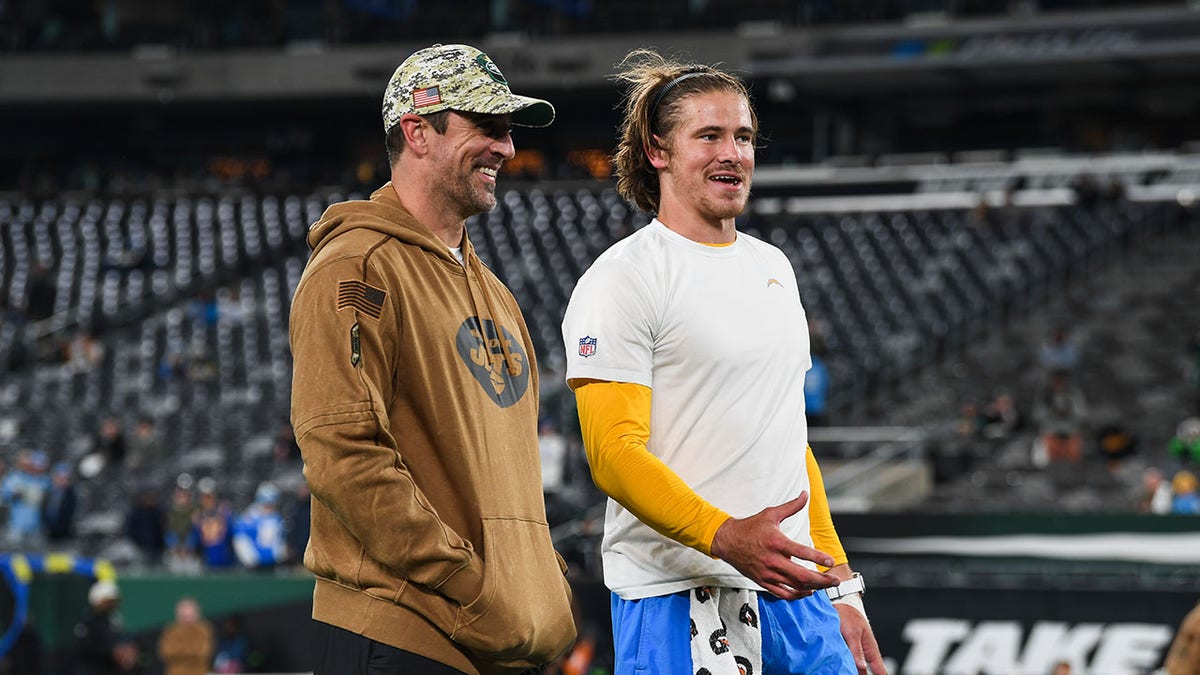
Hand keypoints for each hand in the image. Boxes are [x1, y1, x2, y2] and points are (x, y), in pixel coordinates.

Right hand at [709, 491, 839, 599]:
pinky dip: (797, 595)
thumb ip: (791, 506)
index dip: (818, 557)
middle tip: (834, 580)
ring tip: (825, 586)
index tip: (830, 561)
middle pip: (802, 575)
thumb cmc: (749, 527)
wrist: (727, 540)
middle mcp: (772, 560)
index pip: (801, 553)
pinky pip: (782, 593)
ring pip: (794, 586)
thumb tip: (805, 495)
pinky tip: (807, 592)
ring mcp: (767, 573)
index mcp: (776, 542)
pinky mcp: (763, 581)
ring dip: (813, 588)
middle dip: (821, 580)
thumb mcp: (770, 514)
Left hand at [835, 602, 886, 674]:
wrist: (839, 605)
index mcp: (870, 648)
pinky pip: (848, 662)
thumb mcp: (852, 634)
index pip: (880, 669)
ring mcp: (855, 652)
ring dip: (853, 671)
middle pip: (866, 672)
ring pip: (856, 668)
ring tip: (846, 672)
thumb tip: (862, 667)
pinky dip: (846, 666)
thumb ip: (857, 651)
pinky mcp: (846, 650)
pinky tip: (841, 669)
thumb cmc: (849, 616)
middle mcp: (864, 652)